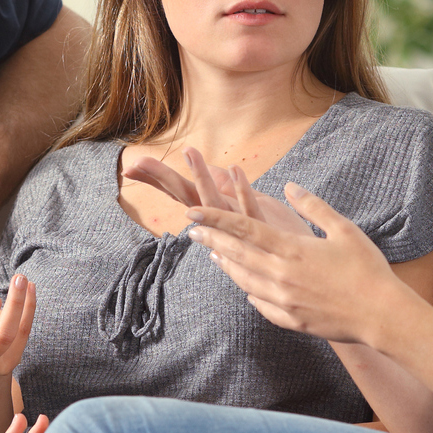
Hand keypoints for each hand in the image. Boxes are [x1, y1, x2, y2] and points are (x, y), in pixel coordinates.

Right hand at [126, 148, 315, 237]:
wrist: (301, 281)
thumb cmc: (278, 246)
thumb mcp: (250, 212)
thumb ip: (231, 195)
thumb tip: (217, 173)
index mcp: (216, 221)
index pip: (181, 195)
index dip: (157, 182)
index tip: (130, 168)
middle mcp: (223, 227)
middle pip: (188, 199)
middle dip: (164, 180)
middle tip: (137, 163)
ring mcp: (242, 231)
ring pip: (216, 203)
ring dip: (203, 178)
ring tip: (189, 152)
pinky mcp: (266, 233)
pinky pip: (251, 209)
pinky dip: (242, 190)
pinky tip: (234, 169)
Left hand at [186, 183, 409, 344]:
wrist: (382, 315)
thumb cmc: (367, 268)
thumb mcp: (343, 229)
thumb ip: (313, 206)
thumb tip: (289, 187)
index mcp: (291, 249)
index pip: (243, 228)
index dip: (214, 219)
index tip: (193, 213)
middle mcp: (280, 275)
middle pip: (235, 254)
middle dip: (211, 240)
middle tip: (192, 231)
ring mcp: (283, 300)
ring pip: (243, 280)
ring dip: (226, 265)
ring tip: (214, 255)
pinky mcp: (290, 319)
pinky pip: (260, 304)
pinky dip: (249, 292)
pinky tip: (245, 287)